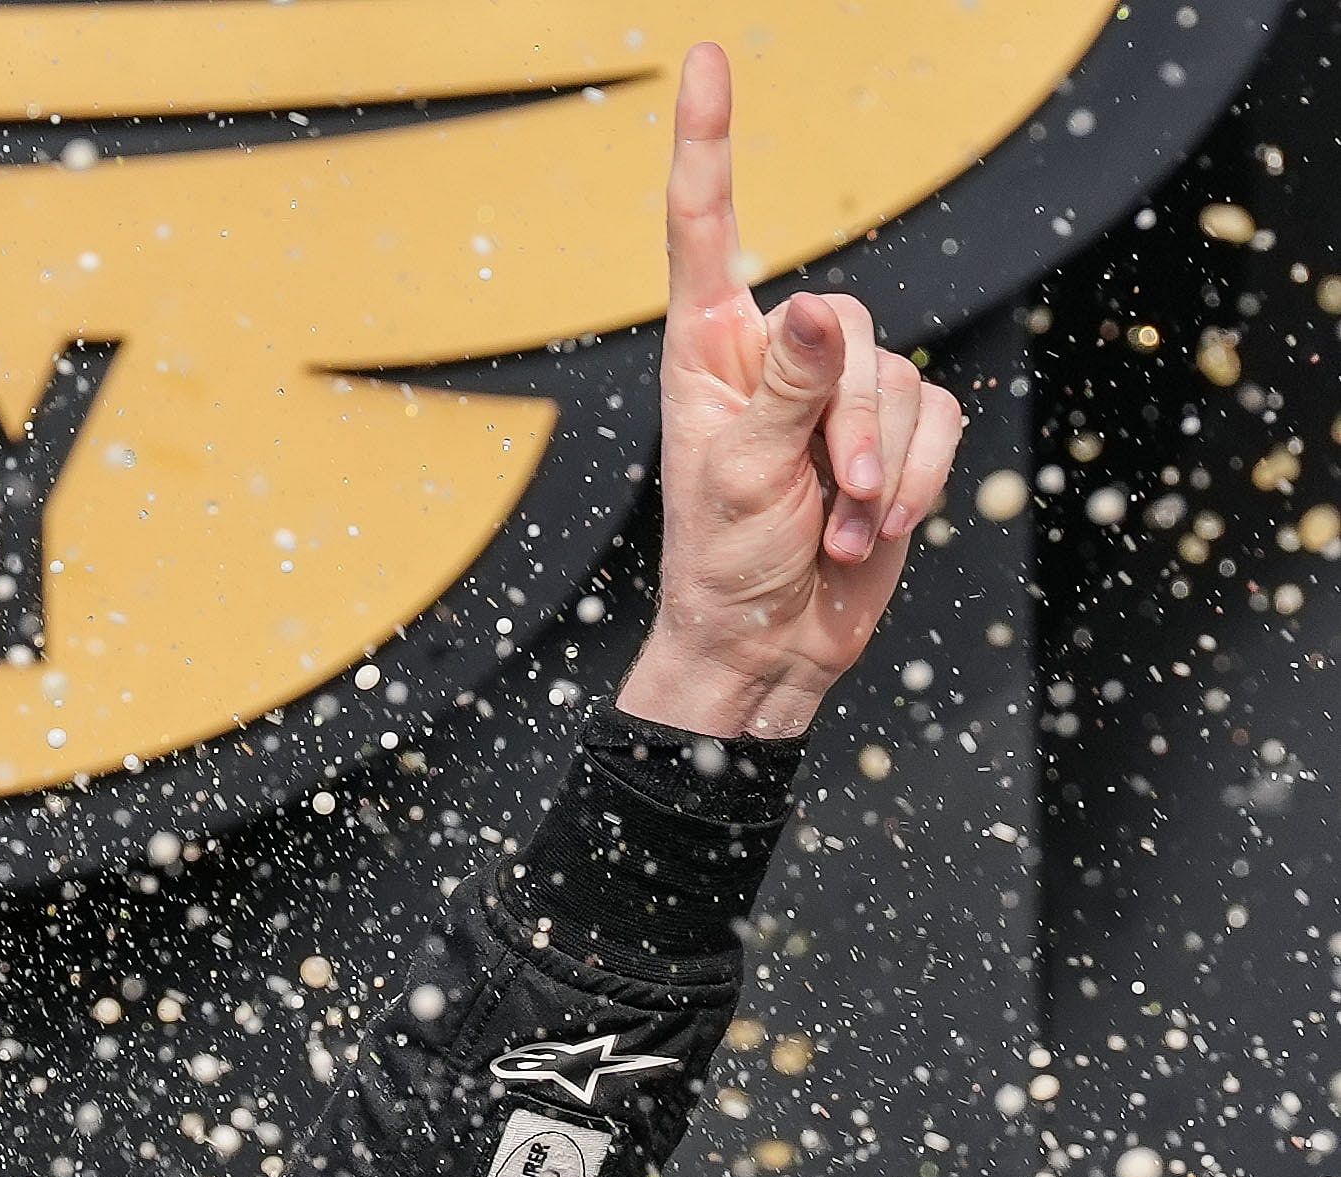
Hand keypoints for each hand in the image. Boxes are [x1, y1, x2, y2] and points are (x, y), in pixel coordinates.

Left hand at [616, 44, 965, 742]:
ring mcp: (841, 394)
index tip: (706, 60)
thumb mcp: (740, 474)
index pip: (705, 227)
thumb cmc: (724, 564)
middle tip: (828, 497)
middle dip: (852, 421)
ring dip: (882, 470)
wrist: (769, 647)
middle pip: (850, 323)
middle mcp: (776, 356)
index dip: (709, 143)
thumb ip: (786, 389)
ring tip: (840, 528)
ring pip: (903, 381)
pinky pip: (940, 424)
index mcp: (707, 351)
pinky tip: (875, 530)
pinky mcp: (896, 434)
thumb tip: (819, 308)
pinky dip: (915, 483)